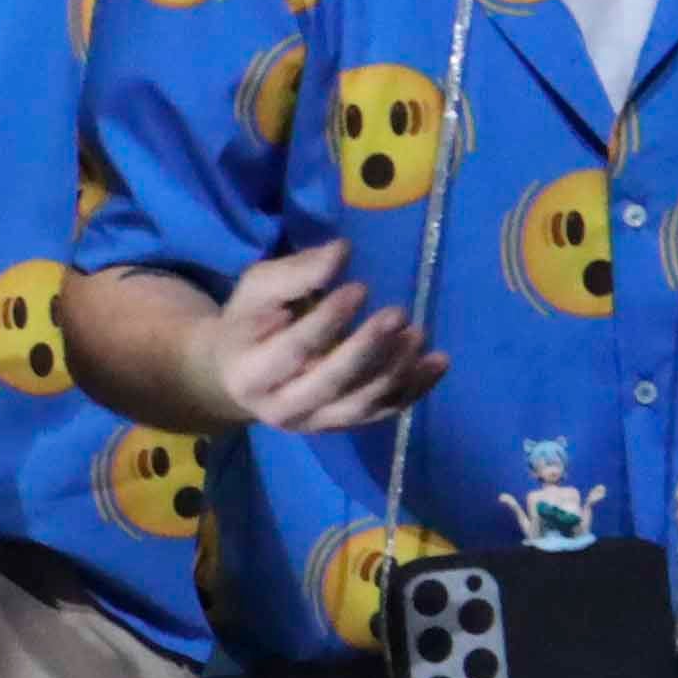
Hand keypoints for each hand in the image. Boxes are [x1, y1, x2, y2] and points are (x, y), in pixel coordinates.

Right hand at [200, 236, 442, 432]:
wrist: (239, 373)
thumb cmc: (249, 323)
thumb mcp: (257, 291)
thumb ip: (294, 274)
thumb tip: (340, 251)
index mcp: (250, 374)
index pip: (295, 349)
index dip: (329, 320)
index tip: (360, 288)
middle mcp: (281, 409)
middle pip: (332, 383)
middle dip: (368, 348)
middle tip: (398, 313)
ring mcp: (314, 423)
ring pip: (362, 404)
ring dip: (396, 369)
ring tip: (419, 333)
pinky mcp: (341, 425)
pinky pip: (384, 412)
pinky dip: (415, 389)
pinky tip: (438, 362)